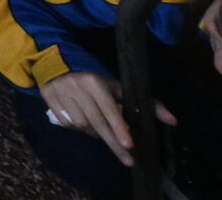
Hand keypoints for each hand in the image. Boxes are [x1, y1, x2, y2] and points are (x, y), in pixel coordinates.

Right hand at [38, 71, 170, 166]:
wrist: (56, 62)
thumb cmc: (93, 78)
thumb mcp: (117, 87)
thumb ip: (146, 103)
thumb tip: (173, 121)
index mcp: (95, 83)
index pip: (109, 109)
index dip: (119, 127)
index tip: (129, 144)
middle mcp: (78, 88)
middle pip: (96, 122)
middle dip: (113, 143)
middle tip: (127, 160)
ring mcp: (61, 93)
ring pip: (81, 125)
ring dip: (94, 133)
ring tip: (101, 131)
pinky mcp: (48, 98)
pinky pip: (67, 123)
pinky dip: (78, 127)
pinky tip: (82, 123)